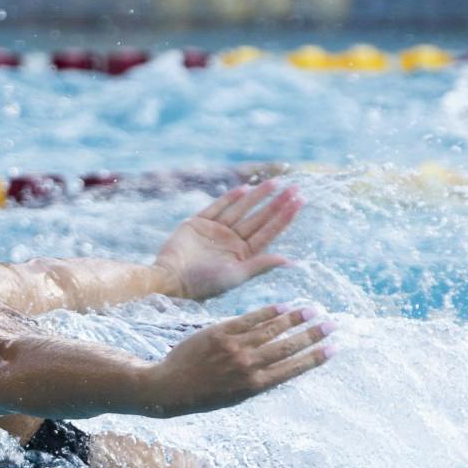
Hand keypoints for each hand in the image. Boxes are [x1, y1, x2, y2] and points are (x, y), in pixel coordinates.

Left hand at [142, 304, 334, 416]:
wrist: (168, 387)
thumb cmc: (203, 395)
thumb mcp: (235, 396)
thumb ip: (259, 380)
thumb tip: (284, 367)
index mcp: (254, 385)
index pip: (293, 368)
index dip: (315, 357)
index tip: (334, 348)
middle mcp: (247, 366)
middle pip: (288, 346)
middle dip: (313, 335)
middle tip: (332, 324)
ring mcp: (233, 348)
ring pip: (272, 329)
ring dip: (296, 319)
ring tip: (313, 310)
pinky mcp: (219, 333)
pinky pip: (249, 319)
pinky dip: (268, 312)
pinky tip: (283, 306)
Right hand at [153, 180, 302, 300]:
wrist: (169, 279)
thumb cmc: (202, 285)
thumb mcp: (235, 276)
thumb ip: (260, 266)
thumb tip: (290, 261)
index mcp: (242, 255)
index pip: (268, 232)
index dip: (284, 217)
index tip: (299, 202)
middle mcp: (231, 241)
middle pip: (258, 218)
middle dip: (276, 203)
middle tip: (294, 188)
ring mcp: (215, 231)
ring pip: (241, 209)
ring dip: (257, 196)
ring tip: (274, 183)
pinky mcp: (197, 223)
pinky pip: (217, 207)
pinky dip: (230, 198)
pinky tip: (245, 189)